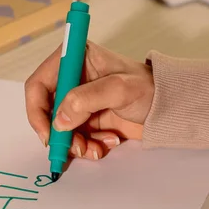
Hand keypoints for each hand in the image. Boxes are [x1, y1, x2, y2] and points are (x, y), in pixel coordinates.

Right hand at [24, 41, 153, 159]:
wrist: (171, 109)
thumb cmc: (150, 89)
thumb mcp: (119, 89)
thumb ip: (86, 100)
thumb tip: (59, 120)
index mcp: (75, 59)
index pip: (38, 85)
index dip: (37, 111)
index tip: (48, 134)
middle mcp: (73, 79)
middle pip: (46, 111)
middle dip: (59, 133)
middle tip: (75, 148)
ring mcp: (79, 101)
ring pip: (60, 129)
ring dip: (75, 144)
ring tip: (96, 148)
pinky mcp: (88, 119)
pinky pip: (75, 138)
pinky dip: (88, 146)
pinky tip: (107, 143)